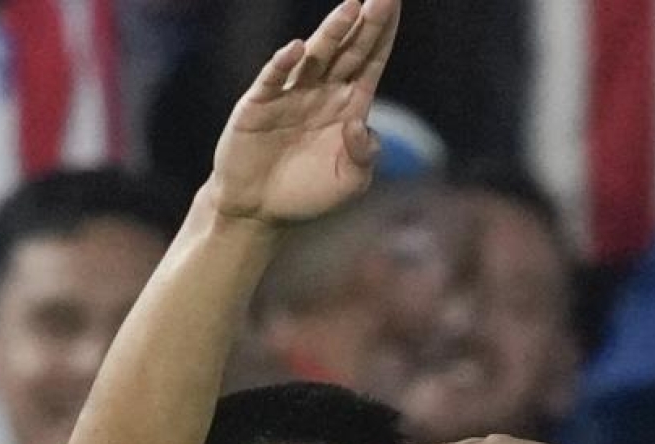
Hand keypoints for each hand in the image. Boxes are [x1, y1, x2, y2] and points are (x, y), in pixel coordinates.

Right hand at [210, 0, 399, 226]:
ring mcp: (289, 95)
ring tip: (351, 8)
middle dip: (367, 23)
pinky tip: (297, 49)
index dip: (383, 34)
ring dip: (332, 33)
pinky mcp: (258, 106)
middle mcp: (321, 92)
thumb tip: (358, 124)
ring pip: (315, 58)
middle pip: (349, 51)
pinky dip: (283, 64)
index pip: (370, 61)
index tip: (395, 3)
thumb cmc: (308, 194)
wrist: (260, 211)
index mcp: (349, 105)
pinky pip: (273, 80)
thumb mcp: (350, 182)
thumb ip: (364, 156)